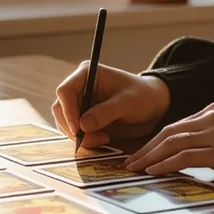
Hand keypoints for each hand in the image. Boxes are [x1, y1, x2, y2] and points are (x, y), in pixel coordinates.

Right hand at [51, 61, 170, 148]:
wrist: (153, 106)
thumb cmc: (143, 96)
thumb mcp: (127, 103)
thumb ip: (106, 112)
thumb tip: (82, 125)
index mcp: (86, 74)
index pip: (65, 91)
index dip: (68, 111)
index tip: (78, 130)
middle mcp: (79, 87)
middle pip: (61, 109)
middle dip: (73, 128)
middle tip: (94, 140)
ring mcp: (80, 104)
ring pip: (65, 123)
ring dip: (80, 136)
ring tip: (103, 139)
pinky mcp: (84, 118)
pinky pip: (74, 132)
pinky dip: (84, 140)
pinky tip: (102, 140)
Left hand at [125, 103, 213, 178]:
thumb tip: (203, 150)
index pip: (178, 125)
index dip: (157, 139)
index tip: (144, 151)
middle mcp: (211, 118)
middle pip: (169, 132)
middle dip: (147, 147)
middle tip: (130, 161)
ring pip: (172, 143)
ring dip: (150, 156)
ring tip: (135, 168)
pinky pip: (185, 157)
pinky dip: (165, 164)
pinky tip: (153, 172)